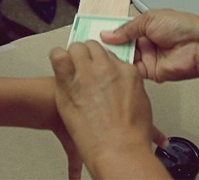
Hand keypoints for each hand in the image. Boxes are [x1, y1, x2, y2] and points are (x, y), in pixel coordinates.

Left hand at [50, 41, 164, 174]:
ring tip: (71, 67)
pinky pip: (57, 57)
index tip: (99, 69)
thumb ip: (128, 89)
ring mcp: (87, 73)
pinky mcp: (68, 83)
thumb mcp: (141, 105)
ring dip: (73, 56)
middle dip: (88, 56)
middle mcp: (106, 68)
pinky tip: (58, 66)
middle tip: (84, 68)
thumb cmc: (131, 136)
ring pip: (76, 48)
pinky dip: (57, 58)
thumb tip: (120, 87)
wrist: (119, 150)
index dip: (103, 62)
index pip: (110, 55)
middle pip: (93, 47)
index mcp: (126, 72)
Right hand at [101, 9, 198, 82]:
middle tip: (93, 43)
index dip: (110, 30)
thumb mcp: (149, 19)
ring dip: (114, 55)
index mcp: (146, 26)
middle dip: (109, 44)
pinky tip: (113, 62)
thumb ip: (127, 28)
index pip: (123, 28)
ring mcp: (147, 57)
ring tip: (99, 51)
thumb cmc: (184, 28)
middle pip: (122, 44)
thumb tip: (109, 33)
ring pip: (124, 57)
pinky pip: (132, 70)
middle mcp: (146, 41)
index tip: (96, 31)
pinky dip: (122, 67)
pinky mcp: (150, 71)